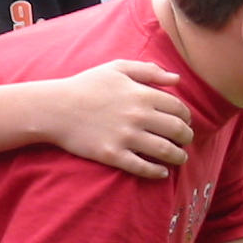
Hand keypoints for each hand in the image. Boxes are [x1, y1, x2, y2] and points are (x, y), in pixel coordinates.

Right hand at [46, 60, 192, 178]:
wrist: (55, 108)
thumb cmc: (85, 86)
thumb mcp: (116, 69)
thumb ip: (148, 71)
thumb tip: (177, 80)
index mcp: (141, 94)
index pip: (178, 108)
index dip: (186, 117)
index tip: (184, 122)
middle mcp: (138, 116)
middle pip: (177, 130)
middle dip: (187, 137)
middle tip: (185, 141)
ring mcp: (126, 137)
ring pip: (165, 151)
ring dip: (178, 156)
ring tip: (179, 158)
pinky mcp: (113, 155)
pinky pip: (142, 167)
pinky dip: (157, 172)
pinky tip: (161, 173)